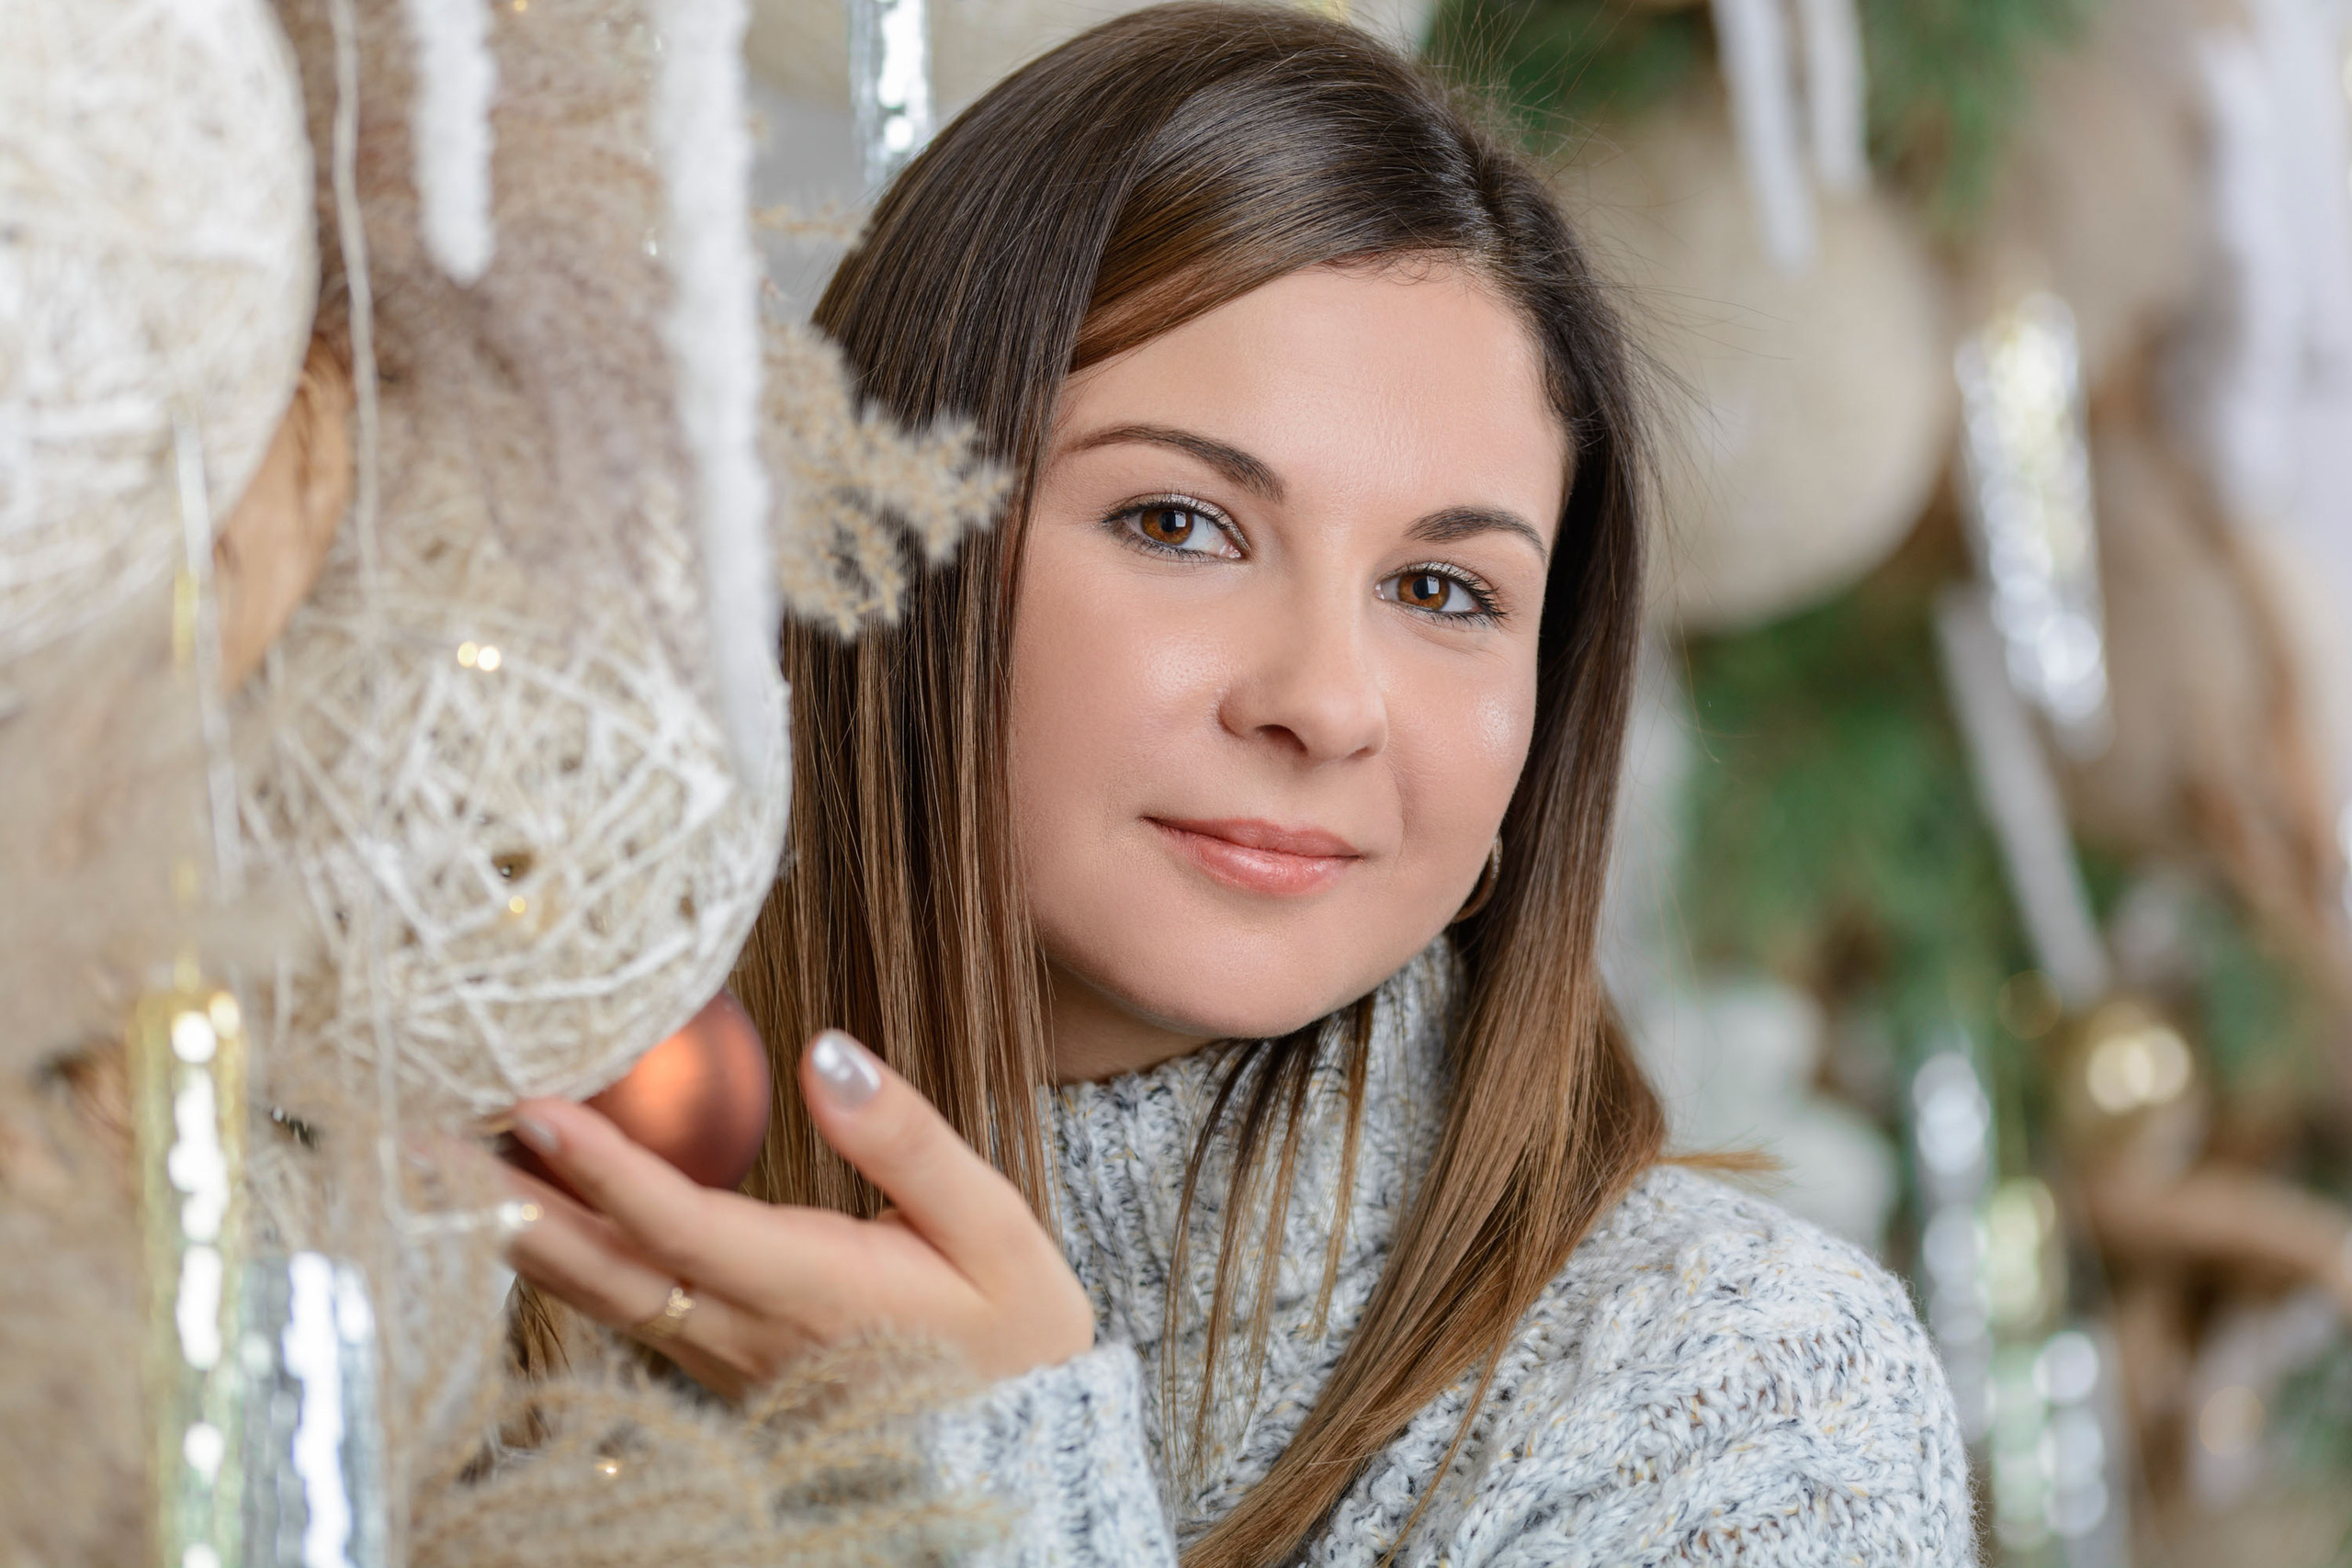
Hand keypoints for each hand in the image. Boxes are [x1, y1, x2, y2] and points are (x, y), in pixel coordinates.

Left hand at [500, 1029, 1093, 1400]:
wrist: (1022, 1454)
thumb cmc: (1017, 1330)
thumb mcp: (994, 1225)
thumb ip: (905, 1138)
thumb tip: (826, 1054)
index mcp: (815, 1289)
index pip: (682, 1226)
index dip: (604, 1169)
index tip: (533, 1108)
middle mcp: (749, 1333)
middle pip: (601, 1270)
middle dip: (509, 1200)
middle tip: (420, 1133)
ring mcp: (727, 1361)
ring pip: (599, 1296)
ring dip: (521, 1229)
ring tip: (447, 1160)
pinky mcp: (723, 1369)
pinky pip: (623, 1310)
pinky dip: (565, 1257)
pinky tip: (529, 1211)